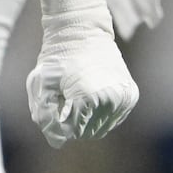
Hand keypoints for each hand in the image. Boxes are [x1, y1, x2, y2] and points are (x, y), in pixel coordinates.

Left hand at [26, 0, 139, 147]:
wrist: (82, 29)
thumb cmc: (59, 55)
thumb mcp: (42, 82)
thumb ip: (44, 114)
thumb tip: (56, 142)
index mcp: (90, 97)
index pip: (72, 131)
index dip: (58, 122)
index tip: (53, 104)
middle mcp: (112, 99)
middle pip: (88, 132)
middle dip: (72, 122)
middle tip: (63, 100)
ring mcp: (124, 98)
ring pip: (101, 128)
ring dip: (86, 120)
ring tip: (75, 96)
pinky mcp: (131, 95)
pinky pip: (113, 119)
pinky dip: (99, 115)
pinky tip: (88, 97)